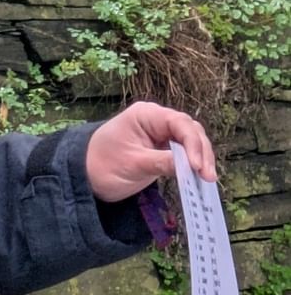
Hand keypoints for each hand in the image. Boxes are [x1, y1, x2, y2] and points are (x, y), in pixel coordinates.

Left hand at [85, 101, 215, 202]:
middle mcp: (157, 120)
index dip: (193, 144)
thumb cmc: (103, 164)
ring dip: (202, 159)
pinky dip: (194, 165)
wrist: (86, 175)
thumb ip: (162, 162)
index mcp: (146, 114)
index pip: (179, 124)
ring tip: (207, 180)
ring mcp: (162, 134)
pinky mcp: (164, 149)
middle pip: (190, 131)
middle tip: (208, 177)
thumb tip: (191, 167)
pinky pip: (185, 154)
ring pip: (192, 142)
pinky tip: (199, 179)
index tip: (198, 167)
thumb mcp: (133, 164)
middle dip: (202, 153)